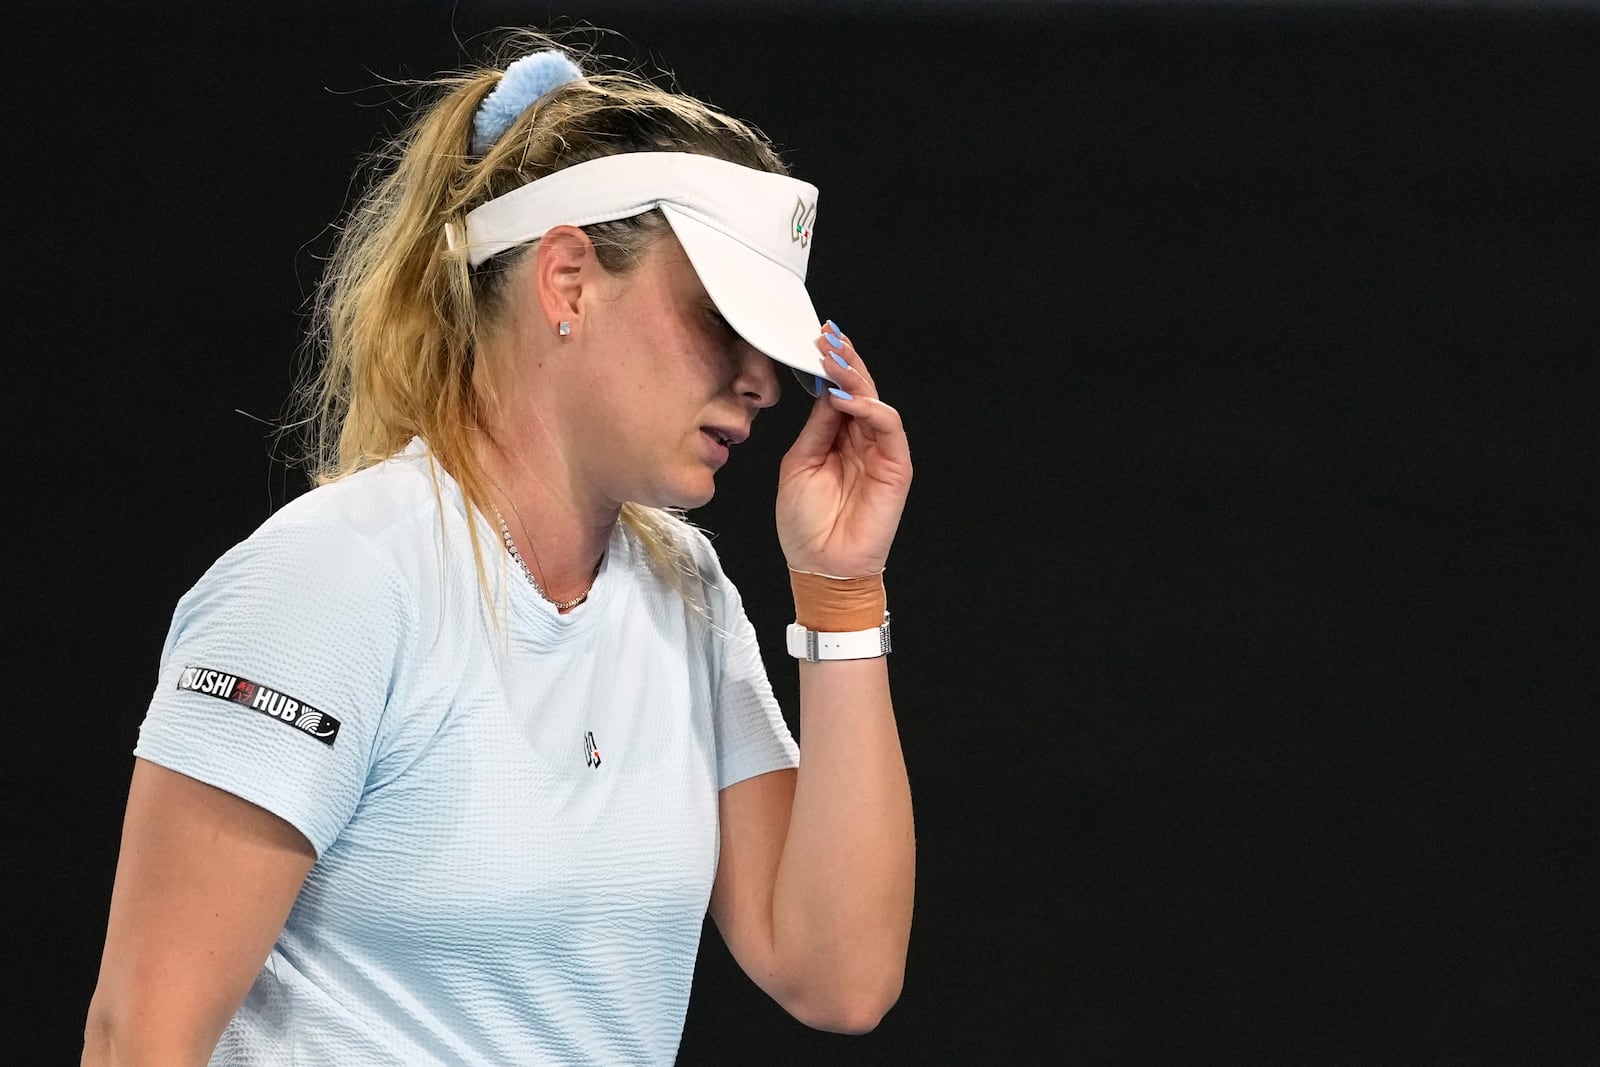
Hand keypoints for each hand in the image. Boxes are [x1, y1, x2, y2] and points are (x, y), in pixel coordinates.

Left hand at [776, 322, 911, 576]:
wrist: (821, 566)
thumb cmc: (805, 524)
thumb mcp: (799, 464)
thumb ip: (816, 428)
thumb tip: (823, 390)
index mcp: (837, 438)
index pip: (837, 393)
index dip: (829, 367)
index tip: (814, 340)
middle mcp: (861, 440)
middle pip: (859, 390)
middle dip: (844, 361)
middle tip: (826, 337)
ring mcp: (880, 451)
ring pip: (875, 401)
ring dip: (855, 378)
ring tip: (832, 361)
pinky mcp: (896, 466)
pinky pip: (889, 427)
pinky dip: (869, 409)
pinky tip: (845, 400)